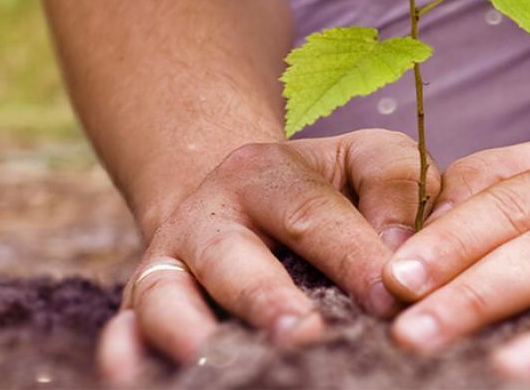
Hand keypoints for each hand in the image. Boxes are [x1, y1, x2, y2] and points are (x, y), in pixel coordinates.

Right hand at [96, 129, 438, 383]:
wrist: (236, 195)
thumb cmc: (325, 188)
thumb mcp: (363, 162)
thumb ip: (396, 187)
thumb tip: (404, 255)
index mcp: (266, 173)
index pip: (314, 214)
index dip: (354, 256)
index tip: (391, 297)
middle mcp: (207, 215)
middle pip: (233, 258)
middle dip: (268, 299)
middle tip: (304, 335)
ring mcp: (167, 263)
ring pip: (166, 296)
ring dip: (190, 331)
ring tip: (223, 363)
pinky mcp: (141, 305)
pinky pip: (124, 329)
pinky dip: (125, 353)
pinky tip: (141, 376)